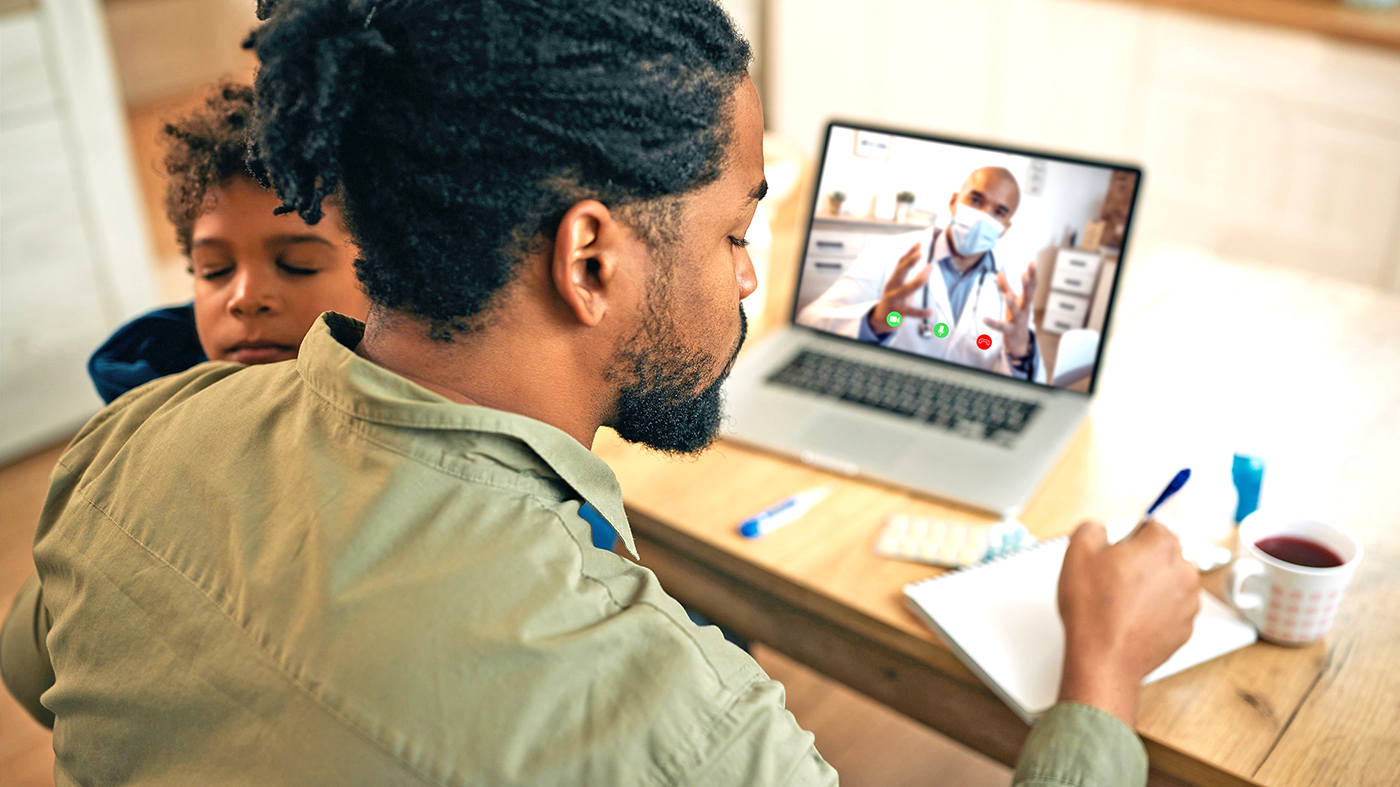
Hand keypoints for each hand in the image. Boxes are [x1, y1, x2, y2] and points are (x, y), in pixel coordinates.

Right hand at [868, 243, 931, 335]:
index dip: (909, 253)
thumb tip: (919, 255)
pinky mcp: (897, 313)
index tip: (919, 243)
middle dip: (910, 262)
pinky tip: (930, 311)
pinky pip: (910, 312)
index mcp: (894, 280)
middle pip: (900, 272)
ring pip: (906, 290)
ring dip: (918, 281)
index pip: (900, 263)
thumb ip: (908, 272)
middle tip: (921, 253)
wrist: (880, 319)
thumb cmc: (894, 299)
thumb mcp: (899, 285)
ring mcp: (894, 300)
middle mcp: (892, 288)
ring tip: (929, 273)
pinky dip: (920, 312)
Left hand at [982, 261, 1036, 357]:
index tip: (1032, 262)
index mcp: (1026, 301)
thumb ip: (1005, 287)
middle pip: (1028, 297)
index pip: (1032, 286)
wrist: (1020, 341)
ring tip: (1007, 296)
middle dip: (1027, 286)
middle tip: (1025, 274)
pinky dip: (992, 323)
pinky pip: (1001, 327)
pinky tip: (983, 319)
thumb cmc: (1016, 316)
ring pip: (1016, 311)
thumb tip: (999, 272)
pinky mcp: (1009, 331)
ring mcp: (1018, 320)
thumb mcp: (1012, 300)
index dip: (1032, 275)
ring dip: (1012, 303)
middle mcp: (1024, 310)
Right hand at [1056, 520, 1199, 724]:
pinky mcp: (1186, 627)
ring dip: (1150, 586)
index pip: (1152, 525)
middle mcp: (1184, 570)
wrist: (1104, 659)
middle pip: (1164, 553)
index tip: (1115, 552)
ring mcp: (1189, 601)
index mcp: (1162, 546)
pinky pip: (1171, 608)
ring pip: (1169, 581)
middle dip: (1142, 561)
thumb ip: (1093, 527)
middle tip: (1113, 578)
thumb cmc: (1093, 610)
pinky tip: (1130, 618)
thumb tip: (1102, 530)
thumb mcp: (1077, 552)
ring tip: (1121, 601)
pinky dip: (1155, 610)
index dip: (1129, 537)